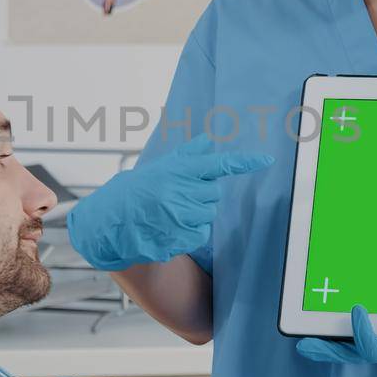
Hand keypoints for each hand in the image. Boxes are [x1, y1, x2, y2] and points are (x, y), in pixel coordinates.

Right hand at [66, 134, 273, 270]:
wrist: (110, 222)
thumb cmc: (135, 191)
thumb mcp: (158, 167)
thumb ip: (187, 154)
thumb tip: (208, 139)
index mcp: (177, 170)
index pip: (217, 164)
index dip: (244, 162)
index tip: (266, 160)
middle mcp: (182, 191)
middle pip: (214, 192)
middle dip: (201, 193)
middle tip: (177, 195)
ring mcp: (182, 215)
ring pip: (208, 213)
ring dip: (195, 213)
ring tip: (170, 212)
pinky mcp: (181, 237)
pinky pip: (201, 232)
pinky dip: (191, 231)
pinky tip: (170, 226)